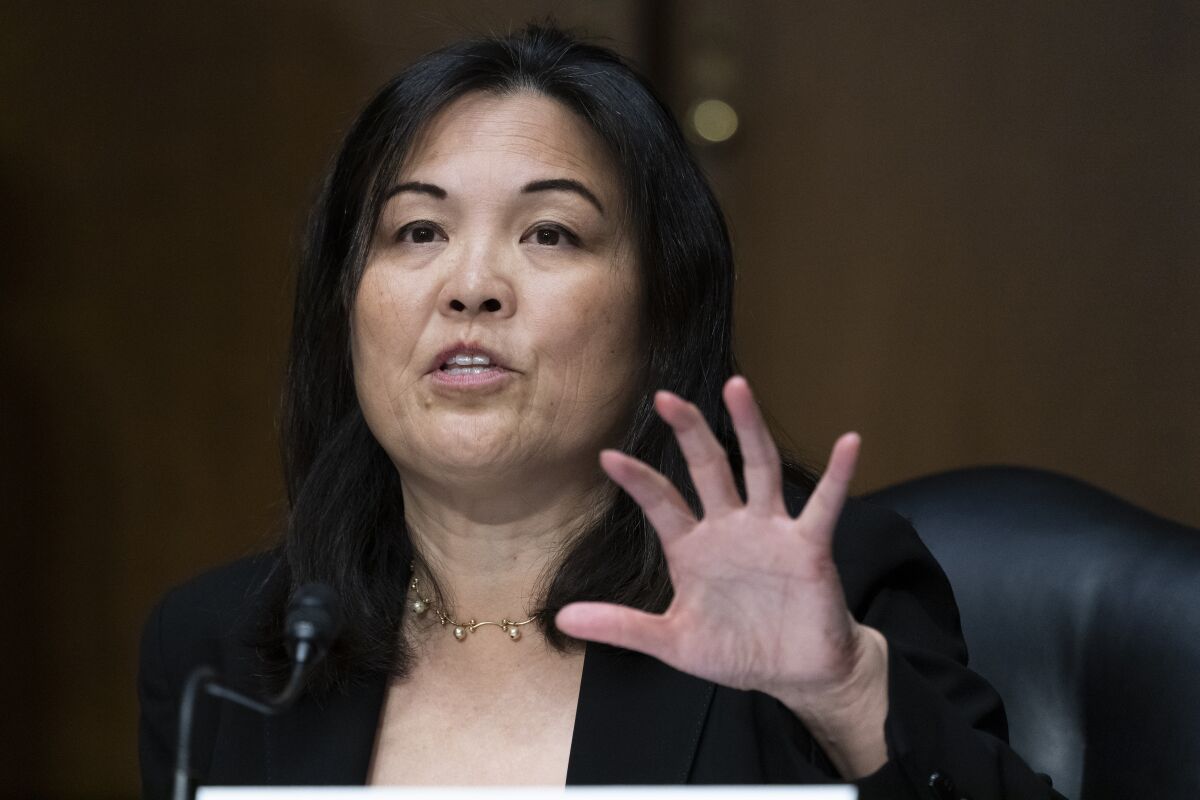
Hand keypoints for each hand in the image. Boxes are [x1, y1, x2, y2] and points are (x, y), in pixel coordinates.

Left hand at [556, 376, 887, 776]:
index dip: (637, 481)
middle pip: (707, 467)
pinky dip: (839, 475)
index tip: (608, 456)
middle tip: (667, 398)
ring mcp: (770, 531)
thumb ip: (622, 626)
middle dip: (689, 433)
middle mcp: (729, 527)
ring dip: (749, 429)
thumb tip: (562, 618)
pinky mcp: (808, 545)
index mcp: (692, 547)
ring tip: (737, 388)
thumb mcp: (671, 641)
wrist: (793, 673)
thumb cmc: (734, 650)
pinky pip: (825, 505)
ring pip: (759, 468)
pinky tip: (850, 443)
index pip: (661, 503)